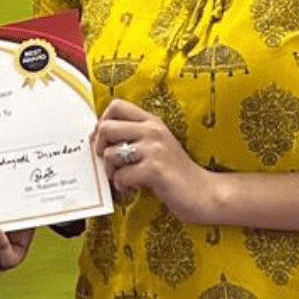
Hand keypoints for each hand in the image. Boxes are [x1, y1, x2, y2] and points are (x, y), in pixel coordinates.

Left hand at [94, 98, 216, 223]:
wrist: (202, 192)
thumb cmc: (174, 171)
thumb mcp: (156, 144)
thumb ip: (133, 135)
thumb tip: (96, 135)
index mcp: (152, 121)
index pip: (116, 105)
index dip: (101, 121)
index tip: (104, 140)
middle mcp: (152, 130)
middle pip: (105, 127)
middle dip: (99, 148)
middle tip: (109, 163)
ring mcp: (154, 149)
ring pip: (110, 154)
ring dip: (110, 172)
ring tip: (123, 179)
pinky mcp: (154, 169)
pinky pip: (121, 176)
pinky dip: (121, 186)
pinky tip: (132, 189)